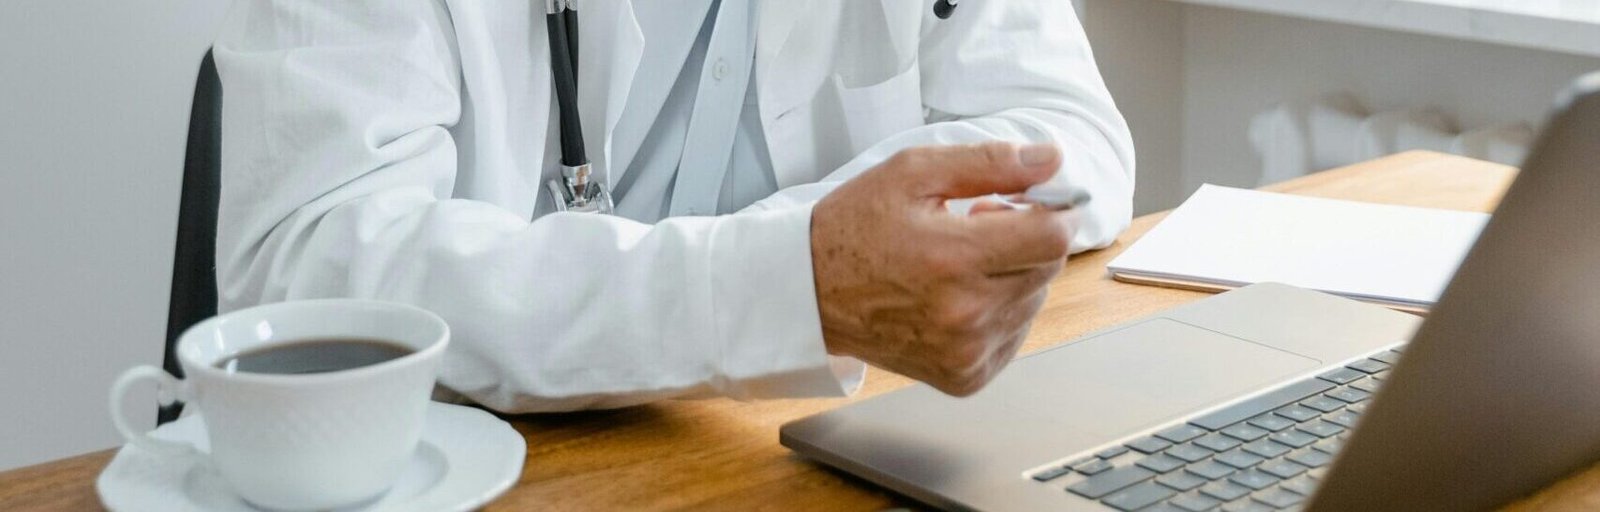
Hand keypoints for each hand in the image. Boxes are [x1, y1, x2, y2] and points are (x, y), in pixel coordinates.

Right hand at [811, 142, 1071, 395]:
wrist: (807, 292)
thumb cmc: (855, 227)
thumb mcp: (913, 173)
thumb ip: (988, 163)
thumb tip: (1052, 159)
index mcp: (954, 257)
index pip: (1053, 235)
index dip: (1050, 209)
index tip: (1027, 201)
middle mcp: (965, 312)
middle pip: (1047, 267)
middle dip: (1025, 239)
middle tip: (976, 226)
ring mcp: (966, 351)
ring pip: (1034, 300)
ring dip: (1012, 276)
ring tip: (959, 263)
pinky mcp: (964, 376)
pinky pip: (1014, 335)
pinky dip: (999, 312)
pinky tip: (958, 296)